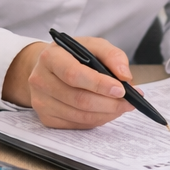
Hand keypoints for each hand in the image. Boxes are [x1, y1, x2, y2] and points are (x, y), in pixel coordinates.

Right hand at [3, 37, 135, 128]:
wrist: (49, 67)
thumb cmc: (72, 56)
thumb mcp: (93, 46)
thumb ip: (112, 55)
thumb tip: (124, 76)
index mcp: (50, 57)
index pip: (74, 74)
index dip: (99, 84)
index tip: (121, 89)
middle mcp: (40, 80)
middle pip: (78, 99)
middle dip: (109, 103)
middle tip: (129, 102)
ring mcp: (41, 102)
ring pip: (79, 115)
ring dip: (106, 114)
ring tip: (121, 106)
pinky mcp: (46, 118)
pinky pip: (77, 124)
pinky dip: (96, 120)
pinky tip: (105, 111)